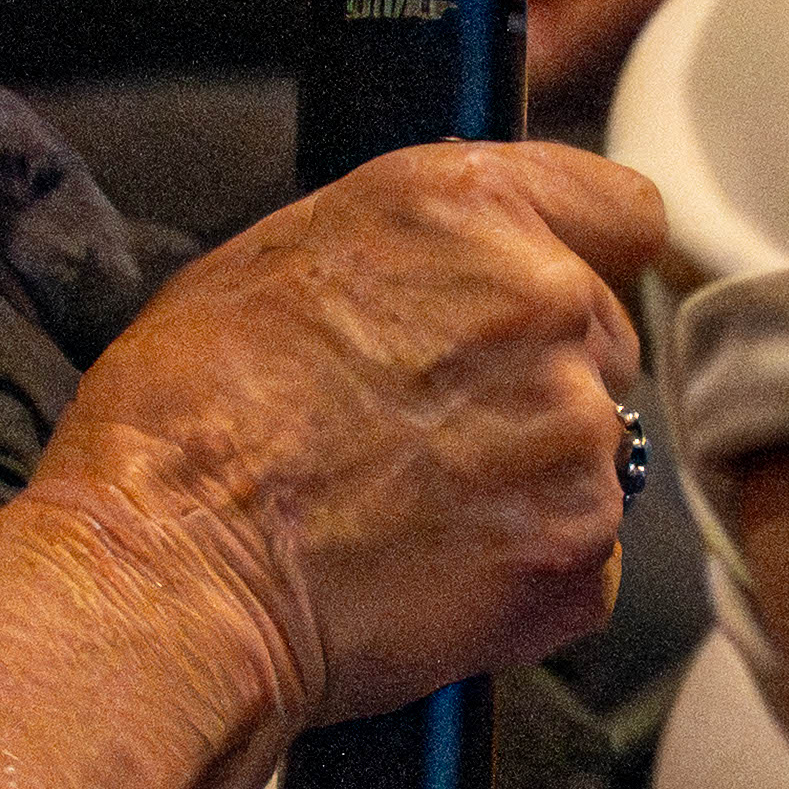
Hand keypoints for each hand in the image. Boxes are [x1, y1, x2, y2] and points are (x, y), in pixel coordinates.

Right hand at [0, 142, 657, 788]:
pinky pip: (583, 556)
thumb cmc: (180, 425)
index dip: (579, 257)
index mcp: (470, 211)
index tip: (541, 299)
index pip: (619, 210)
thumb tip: (445, 272)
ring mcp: (576, 439)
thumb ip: (404, 252)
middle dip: (532, 380)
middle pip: (601, 338)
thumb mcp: (265, 260)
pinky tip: (431, 569)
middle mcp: (546, 307)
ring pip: (590, 452)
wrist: (169, 578)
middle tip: (424, 429)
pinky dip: (525, 570)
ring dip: (525, 479)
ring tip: (410, 508)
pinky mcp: (578, 556)